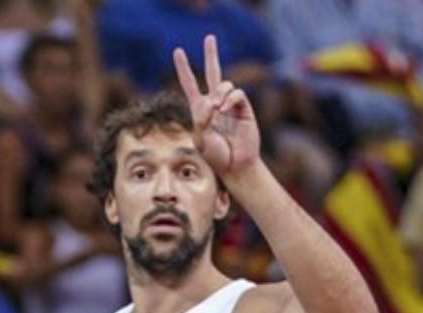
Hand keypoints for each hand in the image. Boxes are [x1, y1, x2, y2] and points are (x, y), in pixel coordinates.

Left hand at [172, 35, 260, 178]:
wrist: (235, 165)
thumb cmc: (216, 156)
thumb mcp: (201, 138)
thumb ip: (202, 119)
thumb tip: (212, 101)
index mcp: (200, 110)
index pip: (190, 84)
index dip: (183, 68)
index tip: (178, 51)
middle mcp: (215, 103)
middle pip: (213, 73)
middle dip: (211, 55)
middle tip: (209, 37)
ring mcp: (230, 104)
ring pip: (225, 84)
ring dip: (219, 93)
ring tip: (217, 109)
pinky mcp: (244, 108)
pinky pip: (237, 94)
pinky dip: (230, 99)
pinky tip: (225, 109)